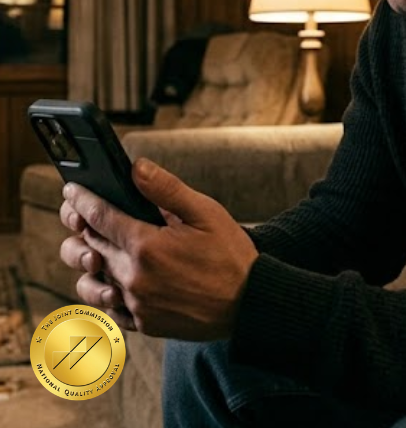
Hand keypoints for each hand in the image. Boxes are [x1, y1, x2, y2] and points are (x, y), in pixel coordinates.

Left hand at [59, 158, 258, 339]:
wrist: (249, 303)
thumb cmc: (231, 254)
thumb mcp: (206, 212)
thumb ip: (166, 189)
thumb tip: (136, 168)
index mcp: (148, 246)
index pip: (99, 217)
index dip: (82, 199)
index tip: (72, 189)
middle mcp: (134, 277)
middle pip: (89, 246)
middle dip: (80, 226)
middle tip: (79, 213)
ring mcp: (136, 304)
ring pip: (90, 282)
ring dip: (89, 262)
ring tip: (97, 250)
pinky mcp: (143, 323)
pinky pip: (108, 308)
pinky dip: (106, 291)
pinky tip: (116, 279)